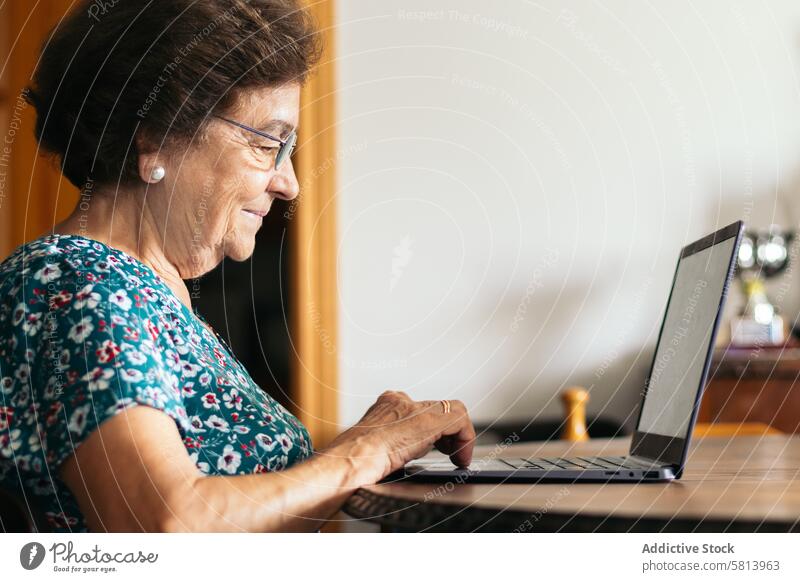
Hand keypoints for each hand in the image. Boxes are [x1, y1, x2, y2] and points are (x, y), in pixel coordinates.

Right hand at [325, 390, 475, 481]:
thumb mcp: (372, 451)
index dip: (433, 433)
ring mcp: (411, 408)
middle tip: (450, 455)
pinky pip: (460, 417)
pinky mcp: (427, 418)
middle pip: (436, 410)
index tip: (436, 450)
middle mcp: (397, 401)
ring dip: (457, 436)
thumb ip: (391, 446)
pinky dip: (466, 438)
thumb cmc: (350, 466)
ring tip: (457, 458)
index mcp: (383, 407)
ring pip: (450, 411)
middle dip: (446, 435)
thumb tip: (403, 458)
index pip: (418, 411)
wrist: (345, 465)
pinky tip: (461, 459)